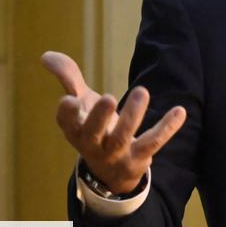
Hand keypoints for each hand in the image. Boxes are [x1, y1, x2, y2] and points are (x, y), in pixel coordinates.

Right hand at [41, 51, 186, 193]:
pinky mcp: (139, 157)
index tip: (70, 100)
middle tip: (107, 97)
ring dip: (132, 116)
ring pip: (123, 138)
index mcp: (76, 130)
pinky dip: (167, 128)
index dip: (67, 114)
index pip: (67, 124)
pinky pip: (153, 143)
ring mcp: (116, 154)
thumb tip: (45, 55)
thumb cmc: (94, 128)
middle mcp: (94, 145)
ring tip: (141, 91)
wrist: (112, 171)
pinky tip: (180, 111)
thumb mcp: (82, 104)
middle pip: (94, 133)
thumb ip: (68, 78)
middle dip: (99, 116)